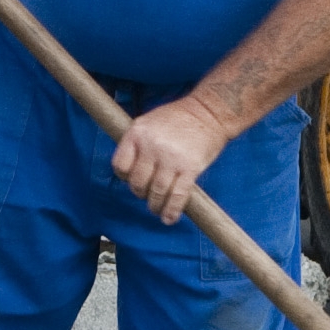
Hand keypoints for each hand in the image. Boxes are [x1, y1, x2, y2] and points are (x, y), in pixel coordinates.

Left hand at [112, 95, 234, 223]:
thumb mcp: (149, 122)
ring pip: (157, 192)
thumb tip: (129, 171)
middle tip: (147, 196)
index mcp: (138, 133)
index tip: (131, 180)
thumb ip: (137, 143)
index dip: (125, 177)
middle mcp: (152, 146)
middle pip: (138, 182)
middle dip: (141, 194)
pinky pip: (178, 195)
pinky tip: (169, 218)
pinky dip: (172, 210)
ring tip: (157, 210)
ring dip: (155, 206)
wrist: (209, 111)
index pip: (120, 165)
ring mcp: (171, 158)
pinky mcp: (190, 167)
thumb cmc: (178, 117)